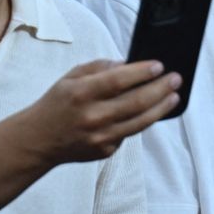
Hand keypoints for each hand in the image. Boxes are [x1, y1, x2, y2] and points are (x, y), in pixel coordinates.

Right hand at [17, 59, 181, 165]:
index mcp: (81, 93)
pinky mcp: (105, 151)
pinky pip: (130, 133)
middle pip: (136, 102)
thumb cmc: (57, 104)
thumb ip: (99, 67)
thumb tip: (128, 63)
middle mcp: (92, 117)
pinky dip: (143, 121)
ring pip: (140, 122)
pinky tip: (154, 110)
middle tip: (176, 79)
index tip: (159, 65)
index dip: (142, 72)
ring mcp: (100, 137)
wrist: (38, 141)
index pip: (118, 80)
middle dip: (160, 89)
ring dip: (161, 108)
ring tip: (174, 96)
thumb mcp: (71, 77)